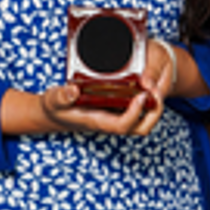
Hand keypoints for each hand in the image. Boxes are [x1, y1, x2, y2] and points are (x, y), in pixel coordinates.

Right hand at [3, 79, 166, 138]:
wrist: (55, 113)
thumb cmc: (56, 108)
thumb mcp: (53, 100)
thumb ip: (61, 96)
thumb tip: (72, 91)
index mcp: (99, 122)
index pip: (123, 125)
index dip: (135, 113)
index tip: (141, 95)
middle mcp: (111, 122)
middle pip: (141, 128)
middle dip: (154, 113)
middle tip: (156, 90)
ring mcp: (116, 116)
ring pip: (143, 120)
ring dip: (153, 104)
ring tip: (153, 83)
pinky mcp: (117, 109)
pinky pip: (138, 109)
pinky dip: (147, 98)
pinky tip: (144, 81)